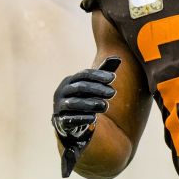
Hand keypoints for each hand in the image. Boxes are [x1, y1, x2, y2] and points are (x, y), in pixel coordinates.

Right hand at [52, 56, 120, 177]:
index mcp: (69, 81)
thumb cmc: (83, 98)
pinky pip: (70, 119)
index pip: (84, 74)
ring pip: (74, 103)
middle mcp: (62, 91)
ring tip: (106, 106)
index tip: (113, 77)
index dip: (98, 75)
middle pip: (80, 87)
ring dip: (90, 104)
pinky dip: (81, 118)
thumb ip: (103, 73)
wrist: (67, 119)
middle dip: (97, 89)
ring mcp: (59, 106)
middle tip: (113, 93)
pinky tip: (93, 118)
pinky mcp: (60, 120)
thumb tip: (118, 58)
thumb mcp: (93, 86)